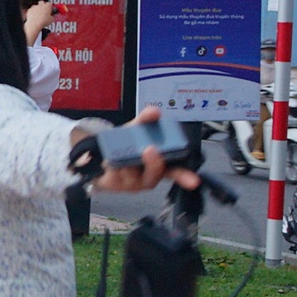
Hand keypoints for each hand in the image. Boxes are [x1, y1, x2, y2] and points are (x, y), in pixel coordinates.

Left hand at [23, 1, 52, 44]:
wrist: (34, 24)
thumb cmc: (43, 21)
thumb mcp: (51, 20)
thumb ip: (52, 17)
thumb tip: (52, 17)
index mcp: (47, 6)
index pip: (50, 4)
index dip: (50, 7)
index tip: (50, 10)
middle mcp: (41, 5)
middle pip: (42, 2)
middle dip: (43, 5)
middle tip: (44, 11)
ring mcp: (35, 7)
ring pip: (36, 6)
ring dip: (37, 9)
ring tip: (39, 14)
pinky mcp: (30, 10)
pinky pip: (31, 9)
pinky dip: (32, 12)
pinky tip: (34, 16)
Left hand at [88, 107, 203, 194]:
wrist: (102, 156)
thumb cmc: (126, 145)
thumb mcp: (135, 129)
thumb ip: (146, 120)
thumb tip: (155, 112)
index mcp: (161, 163)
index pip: (176, 172)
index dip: (185, 176)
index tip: (194, 181)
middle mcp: (150, 175)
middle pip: (156, 174)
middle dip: (154, 163)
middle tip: (151, 149)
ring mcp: (135, 182)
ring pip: (133, 174)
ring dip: (127, 161)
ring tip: (121, 153)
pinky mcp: (119, 185)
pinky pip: (116, 175)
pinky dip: (114, 164)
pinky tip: (111, 160)